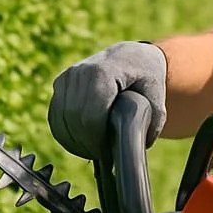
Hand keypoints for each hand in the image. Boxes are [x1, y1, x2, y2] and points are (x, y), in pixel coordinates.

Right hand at [48, 40, 166, 160]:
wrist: (131, 56)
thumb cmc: (146, 78)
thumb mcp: (157, 98)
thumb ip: (151, 123)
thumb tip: (138, 148)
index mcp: (104, 72)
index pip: (91, 115)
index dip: (96, 140)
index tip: (108, 153)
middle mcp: (80, 72)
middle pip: (74, 119)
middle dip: (86, 143)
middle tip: (101, 155)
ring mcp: (67, 76)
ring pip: (61, 119)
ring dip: (74, 141)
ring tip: (92, 150)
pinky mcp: (60, 83)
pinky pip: (55, 116)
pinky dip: (65, 133)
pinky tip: (80, 142)